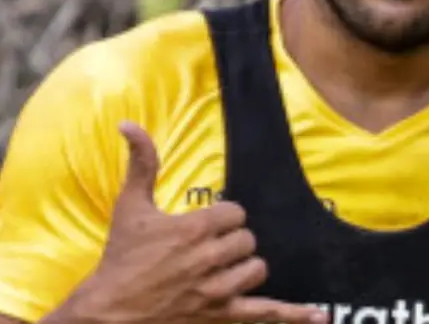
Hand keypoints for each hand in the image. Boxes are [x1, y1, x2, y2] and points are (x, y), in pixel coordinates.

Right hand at [48, 121, 326, 323]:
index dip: (224, 217)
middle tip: (208, 247)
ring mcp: (217, 290)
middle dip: (232, 241)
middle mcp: (209, 259)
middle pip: (247, 240)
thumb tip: (129, 123)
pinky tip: (319, 316)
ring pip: (256, 268)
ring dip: (245, 266)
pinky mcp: (220, 315)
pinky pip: (265, 312)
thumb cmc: (119, 258)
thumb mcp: (130, 206)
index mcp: (193, 230)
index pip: (236, 213)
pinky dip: (293, 314)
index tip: (206, 225)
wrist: (110, 311)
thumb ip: (141, 163)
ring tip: (223, 267)